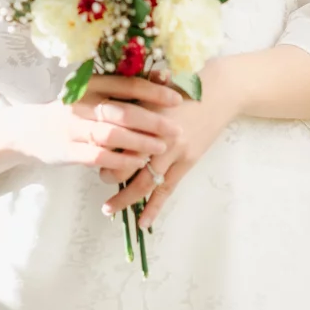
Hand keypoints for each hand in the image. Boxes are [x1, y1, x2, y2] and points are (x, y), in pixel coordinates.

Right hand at [14, 74, 183, 180]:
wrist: (31, 131)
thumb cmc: (73, 111)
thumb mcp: (93, 93)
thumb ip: (124, 88)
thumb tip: (164, 75)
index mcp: (90, 84)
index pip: (127, 85)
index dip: (154, 92)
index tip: (177, 100)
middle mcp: (81, 104)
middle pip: (122, 111)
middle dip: (152, 121)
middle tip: (175, 129)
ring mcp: (72, 128)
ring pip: (111, 135)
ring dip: (139, 142)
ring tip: (160, 147)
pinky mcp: (68, 151)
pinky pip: (98, 156)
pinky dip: (120, 160)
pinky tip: (137, 163)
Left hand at [101, 61, 239, 227]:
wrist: (219, 92)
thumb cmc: (183, 86)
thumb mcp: (153, 90)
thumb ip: (129, 103)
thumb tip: (102, 117)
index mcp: (144, 113)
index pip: (113, 138)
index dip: (99, 149)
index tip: (89, 153)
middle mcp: (156, 134)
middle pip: (125, 162)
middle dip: (109, 174)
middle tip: (100, 177)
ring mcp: (173, 150)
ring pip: (144, 181)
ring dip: (125, 198)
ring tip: (108, 209)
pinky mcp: (187, 161)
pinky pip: (167, 189)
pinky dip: (154, 207)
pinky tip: (143, 222)